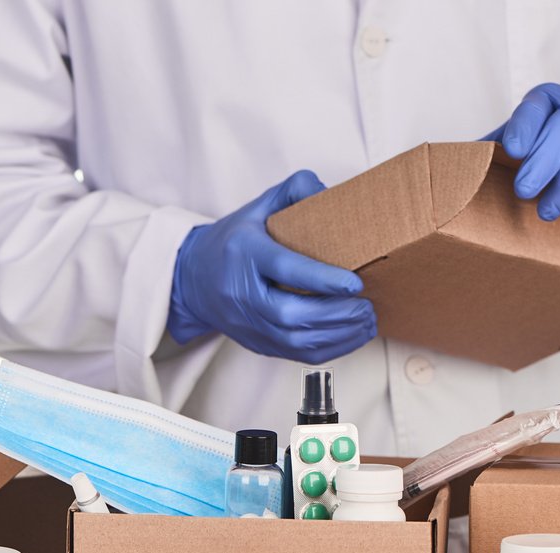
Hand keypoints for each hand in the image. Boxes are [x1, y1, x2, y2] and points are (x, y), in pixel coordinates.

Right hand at [167, 170, 376, 363]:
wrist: (193, 279)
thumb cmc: (233, 241)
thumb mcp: (257, 207)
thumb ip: (293, 191)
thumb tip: (330, 193)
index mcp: (245, 254)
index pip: (284, 269)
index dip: (321, 279)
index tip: (355, 283)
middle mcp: (242, 293)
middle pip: (291, 314)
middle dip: (335, 314)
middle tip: (367, 306)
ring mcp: (248, 323)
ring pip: (296, 341)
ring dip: (338, 335)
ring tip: (367, 321)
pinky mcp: (257, 344)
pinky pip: (296, 355)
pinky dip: (329, 349)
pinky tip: (351, 336)